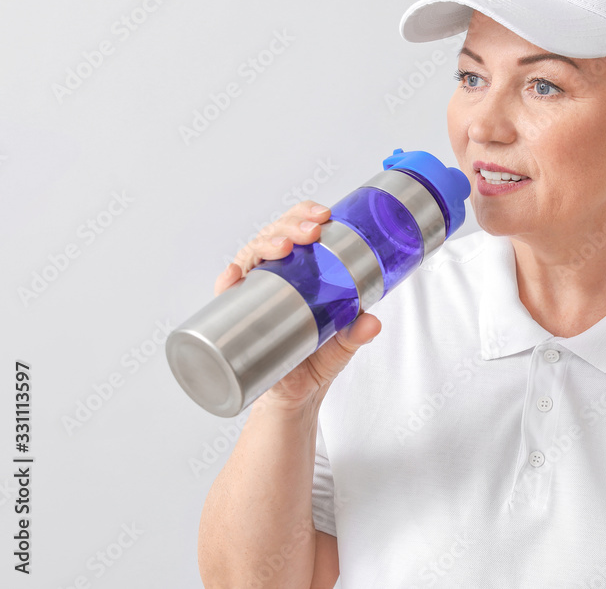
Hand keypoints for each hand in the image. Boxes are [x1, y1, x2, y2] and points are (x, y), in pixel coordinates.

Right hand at [214, 201, 381, 408]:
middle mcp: (277, 276)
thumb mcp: (343, 344)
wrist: (294, 396)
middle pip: (276, 235)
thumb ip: (358, 333)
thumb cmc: (318, 360)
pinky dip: (227, 281)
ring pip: (253, 254)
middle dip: (290, 225)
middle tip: (308, 232)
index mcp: (303, 271)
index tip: (322, 216)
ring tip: (281, 247)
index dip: (306, 215)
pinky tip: (233, 277)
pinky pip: (227, 293)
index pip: (300, 230)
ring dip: (264, 243)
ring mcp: (256, 293)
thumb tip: (372, 323)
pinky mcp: (238, 315)